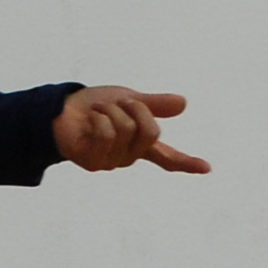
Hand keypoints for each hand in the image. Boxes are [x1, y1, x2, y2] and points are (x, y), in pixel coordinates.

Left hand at [53, 86, 208, 172]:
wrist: (60, 109)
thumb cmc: (94, 106)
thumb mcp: (128, 99)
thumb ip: (154, 105)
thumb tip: (184, 103)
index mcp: (140, 144)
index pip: (168, 157)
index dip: (187, 162)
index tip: (208, 168)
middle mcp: (129, 157)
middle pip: (151, 132)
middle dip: (135, 108)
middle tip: (118, 104)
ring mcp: (111, 162)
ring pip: (126, 129)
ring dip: (112, 111)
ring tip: (98, 112)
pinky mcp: (93, 161)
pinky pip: (107, 133)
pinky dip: (98, 118)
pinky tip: (88, 120)